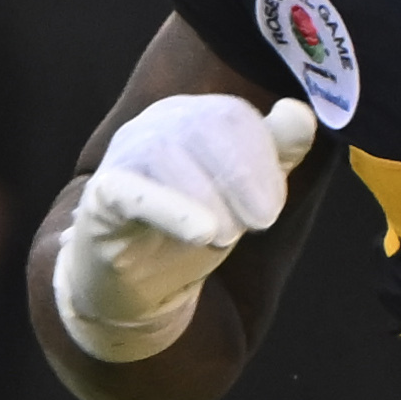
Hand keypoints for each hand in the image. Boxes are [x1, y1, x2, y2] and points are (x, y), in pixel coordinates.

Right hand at [54, 92, 316, 360]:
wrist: (139, 286)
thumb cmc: (193, 230)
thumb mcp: (245, 193)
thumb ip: (276, 153)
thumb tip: (299, 113)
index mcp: (191, 116)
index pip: (231, 116)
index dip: (262, 158)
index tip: (272, 211)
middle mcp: (153, 126)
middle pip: (202, 125)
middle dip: (241, 174)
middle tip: (260, 223)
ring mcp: (123, 156)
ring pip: (165, 153)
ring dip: (208, 198)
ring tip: (222, 237)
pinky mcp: (101, 196)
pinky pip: (129, 191)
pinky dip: (169, 209)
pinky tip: (200, 233)